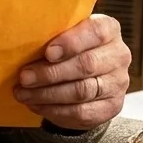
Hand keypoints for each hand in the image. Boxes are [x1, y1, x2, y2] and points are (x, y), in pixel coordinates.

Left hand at [13, 14, 129, 130]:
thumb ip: (53, 34)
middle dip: (50, 73)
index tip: (48, 53)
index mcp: (109, 29)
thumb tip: (24, 39)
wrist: (86, 77)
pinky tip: (37, 105)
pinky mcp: (111, 107)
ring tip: (24, 94)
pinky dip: (55, 110)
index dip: (71, 42)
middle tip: (24, 78)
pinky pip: (82, 112)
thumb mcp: (64, 35)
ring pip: (81, 91)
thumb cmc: (69, 49)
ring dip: (48, 94)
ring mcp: (118, 83)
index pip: (96, 32)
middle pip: (86, 65)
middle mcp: (119, 55)